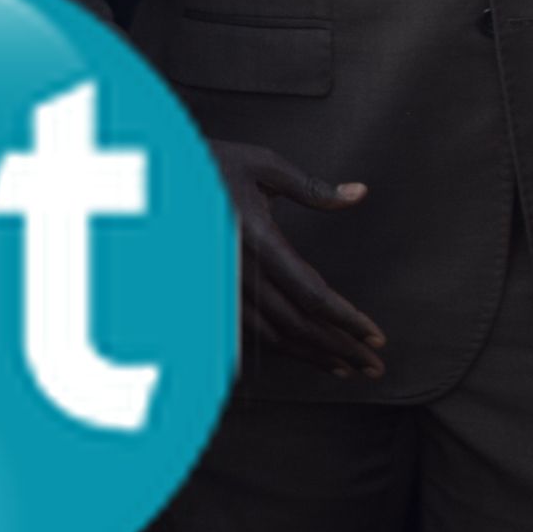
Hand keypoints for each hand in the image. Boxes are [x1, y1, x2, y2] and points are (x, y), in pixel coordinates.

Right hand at [213, 140, 382, 377]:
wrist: (157, 175)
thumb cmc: (211, 165)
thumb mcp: (263, 166)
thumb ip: (313, 189)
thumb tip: (358, 194)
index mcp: (258, 240)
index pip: (311, 294)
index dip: (347, 319)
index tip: (375, 334)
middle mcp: (239, 271)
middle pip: (297, 324)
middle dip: (340, 347)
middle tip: (373, 364)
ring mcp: (222, 285)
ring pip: (273, 335)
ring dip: (312, 354)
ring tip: (346, 366)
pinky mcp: (213, 290)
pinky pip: (249, 330)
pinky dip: (280, 347)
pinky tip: (302, 353)